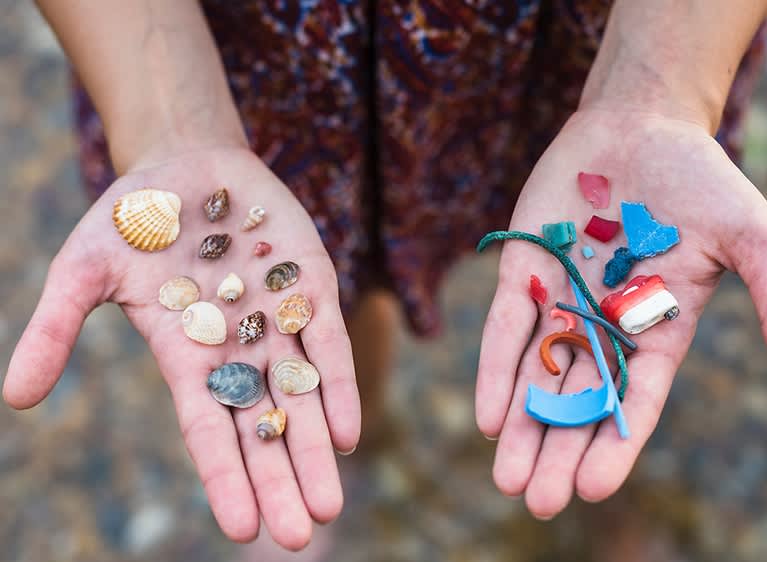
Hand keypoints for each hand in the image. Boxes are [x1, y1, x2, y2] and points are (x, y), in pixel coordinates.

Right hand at [3, 145, 359, 548]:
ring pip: (302, 396)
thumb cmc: (133, 219)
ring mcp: (278, 320)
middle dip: (280, 480)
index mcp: (187, 357)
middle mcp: (238, 350)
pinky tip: (345, 432)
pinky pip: (327, 343)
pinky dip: (337, 385)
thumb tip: (13, 398)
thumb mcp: (83, 269)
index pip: (209, 429)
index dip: (225, 477)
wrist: (187, 164)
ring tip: (328, 505)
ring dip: (315, 450)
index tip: (243, 529)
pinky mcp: (310, 287)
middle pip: (262, 426)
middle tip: (299, 536)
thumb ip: (56, 329)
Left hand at [476, 109, 766, 517]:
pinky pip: (504, 329)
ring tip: (507, 479)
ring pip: (536, 376)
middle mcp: (603, 325)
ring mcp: (559, 301)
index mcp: (657, 330)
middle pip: (579, 400)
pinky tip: (488, 416)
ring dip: (521, 427)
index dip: (616, 443)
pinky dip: (495, 369)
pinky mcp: (521, 273)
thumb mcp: (752, 238)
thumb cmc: (700, 181)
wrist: (639, 127)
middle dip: (559, 450)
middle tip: (538, 502)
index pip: (636, 400)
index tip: (593, 489)